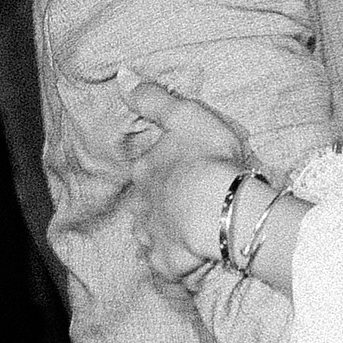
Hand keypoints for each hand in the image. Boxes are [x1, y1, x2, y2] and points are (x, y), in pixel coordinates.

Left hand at [117, 70, 249, 286]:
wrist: (220, 208)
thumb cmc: (206, 157)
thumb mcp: (184, 115)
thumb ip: (152, 97)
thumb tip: (122, 74)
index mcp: (145, 170)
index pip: (147, 169)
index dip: (165, 170)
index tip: (184, 172)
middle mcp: (141, 206)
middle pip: (146, 205)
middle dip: (160, 206)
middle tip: (187, 204)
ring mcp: (152, 238)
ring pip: (151, 236)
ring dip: (165, 235)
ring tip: (189, 234)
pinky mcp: (168, 265)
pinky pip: (169, 267)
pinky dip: (177, 265)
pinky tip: (191, 263)